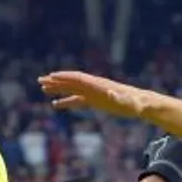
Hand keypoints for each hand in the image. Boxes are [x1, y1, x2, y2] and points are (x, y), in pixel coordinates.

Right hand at [39, 71, 155, 118]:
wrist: (141, 104)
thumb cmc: (135, 104)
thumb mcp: (129, 102)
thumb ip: (121, 98)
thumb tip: (113, 95)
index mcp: (99, 85)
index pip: (79, 79)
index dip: (65, 77)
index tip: (51, 76)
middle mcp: (94, 87)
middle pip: (72, 82)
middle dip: (56, 81)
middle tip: (40, 80)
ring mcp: (93, 94)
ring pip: (72, 90)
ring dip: (58, 89)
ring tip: (43, 89)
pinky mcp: (95, 102)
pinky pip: (77, 101)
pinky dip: (66, 102)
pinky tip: (56, 105)